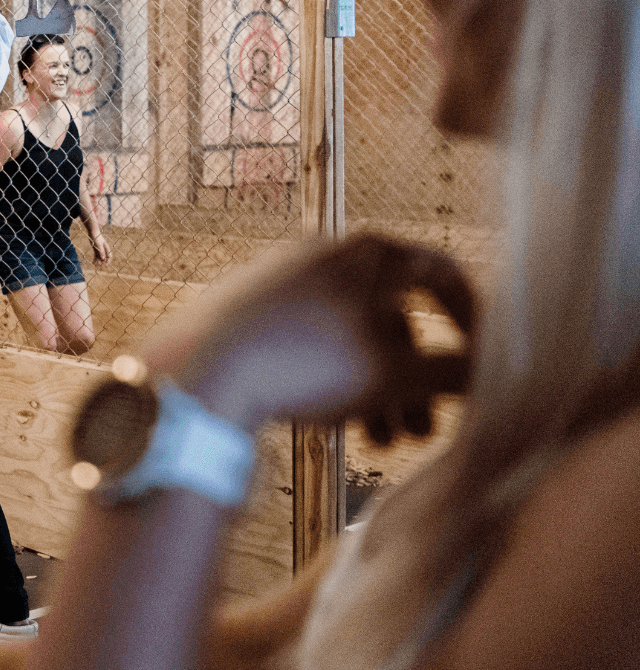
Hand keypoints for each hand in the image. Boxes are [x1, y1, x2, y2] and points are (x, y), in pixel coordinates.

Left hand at [87, 224, 112, 265]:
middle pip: (104, 258)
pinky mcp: (96, 250)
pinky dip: (95, 259)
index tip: (106, 265)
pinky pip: (96, 256)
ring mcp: (100, 250)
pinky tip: (93, 263)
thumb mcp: (98, 245)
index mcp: (107, 248)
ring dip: (98, 262)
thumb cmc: (96, 237)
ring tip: (96, 267)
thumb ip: (101, 251)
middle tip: (101, 269)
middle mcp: (104, 250)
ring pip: (100, 258)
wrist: (93, 232)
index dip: (108, 261)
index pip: (109, 256)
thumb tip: (103, 258)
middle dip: (103, 264)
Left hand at [143, 233, 473, 440]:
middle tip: (424, 432)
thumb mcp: (397, 375)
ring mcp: (284, 277)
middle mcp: (326, 253)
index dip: (473, 322)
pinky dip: (332, 378)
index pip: (443, 276)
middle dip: (417, 380)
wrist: (203, 371)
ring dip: (377, 391)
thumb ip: (454, 372)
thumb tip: (493, 375)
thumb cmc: (308, 363)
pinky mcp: (249, 307)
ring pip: (351, 338)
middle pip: (393, 317)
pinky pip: (308, 340)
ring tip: (380, 445)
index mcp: (369, 251)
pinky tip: (336, 426)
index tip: (483, 364)